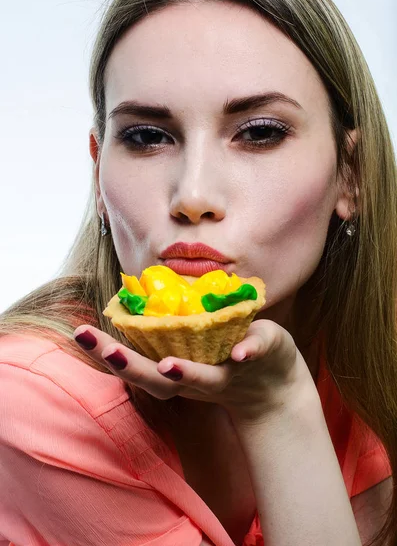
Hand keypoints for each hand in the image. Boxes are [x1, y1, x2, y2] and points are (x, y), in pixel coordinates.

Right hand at [73, 320, 313, 421]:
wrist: (276, 389)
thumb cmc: (228, 356)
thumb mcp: (197, 343)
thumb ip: (176, 324)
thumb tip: (149, 291)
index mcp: (175, 370)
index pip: (136, 364)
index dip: (106, 352)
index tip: (80, 333)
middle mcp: (194, 380)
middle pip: (156, 379)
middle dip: (124, 364)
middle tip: (96, 343)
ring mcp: (226, 375)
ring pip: (202, 378)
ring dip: (184, 372)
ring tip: (166, 366)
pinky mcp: (257, 361)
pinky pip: (251, 357)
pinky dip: (246, 353)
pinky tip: (238, 354)